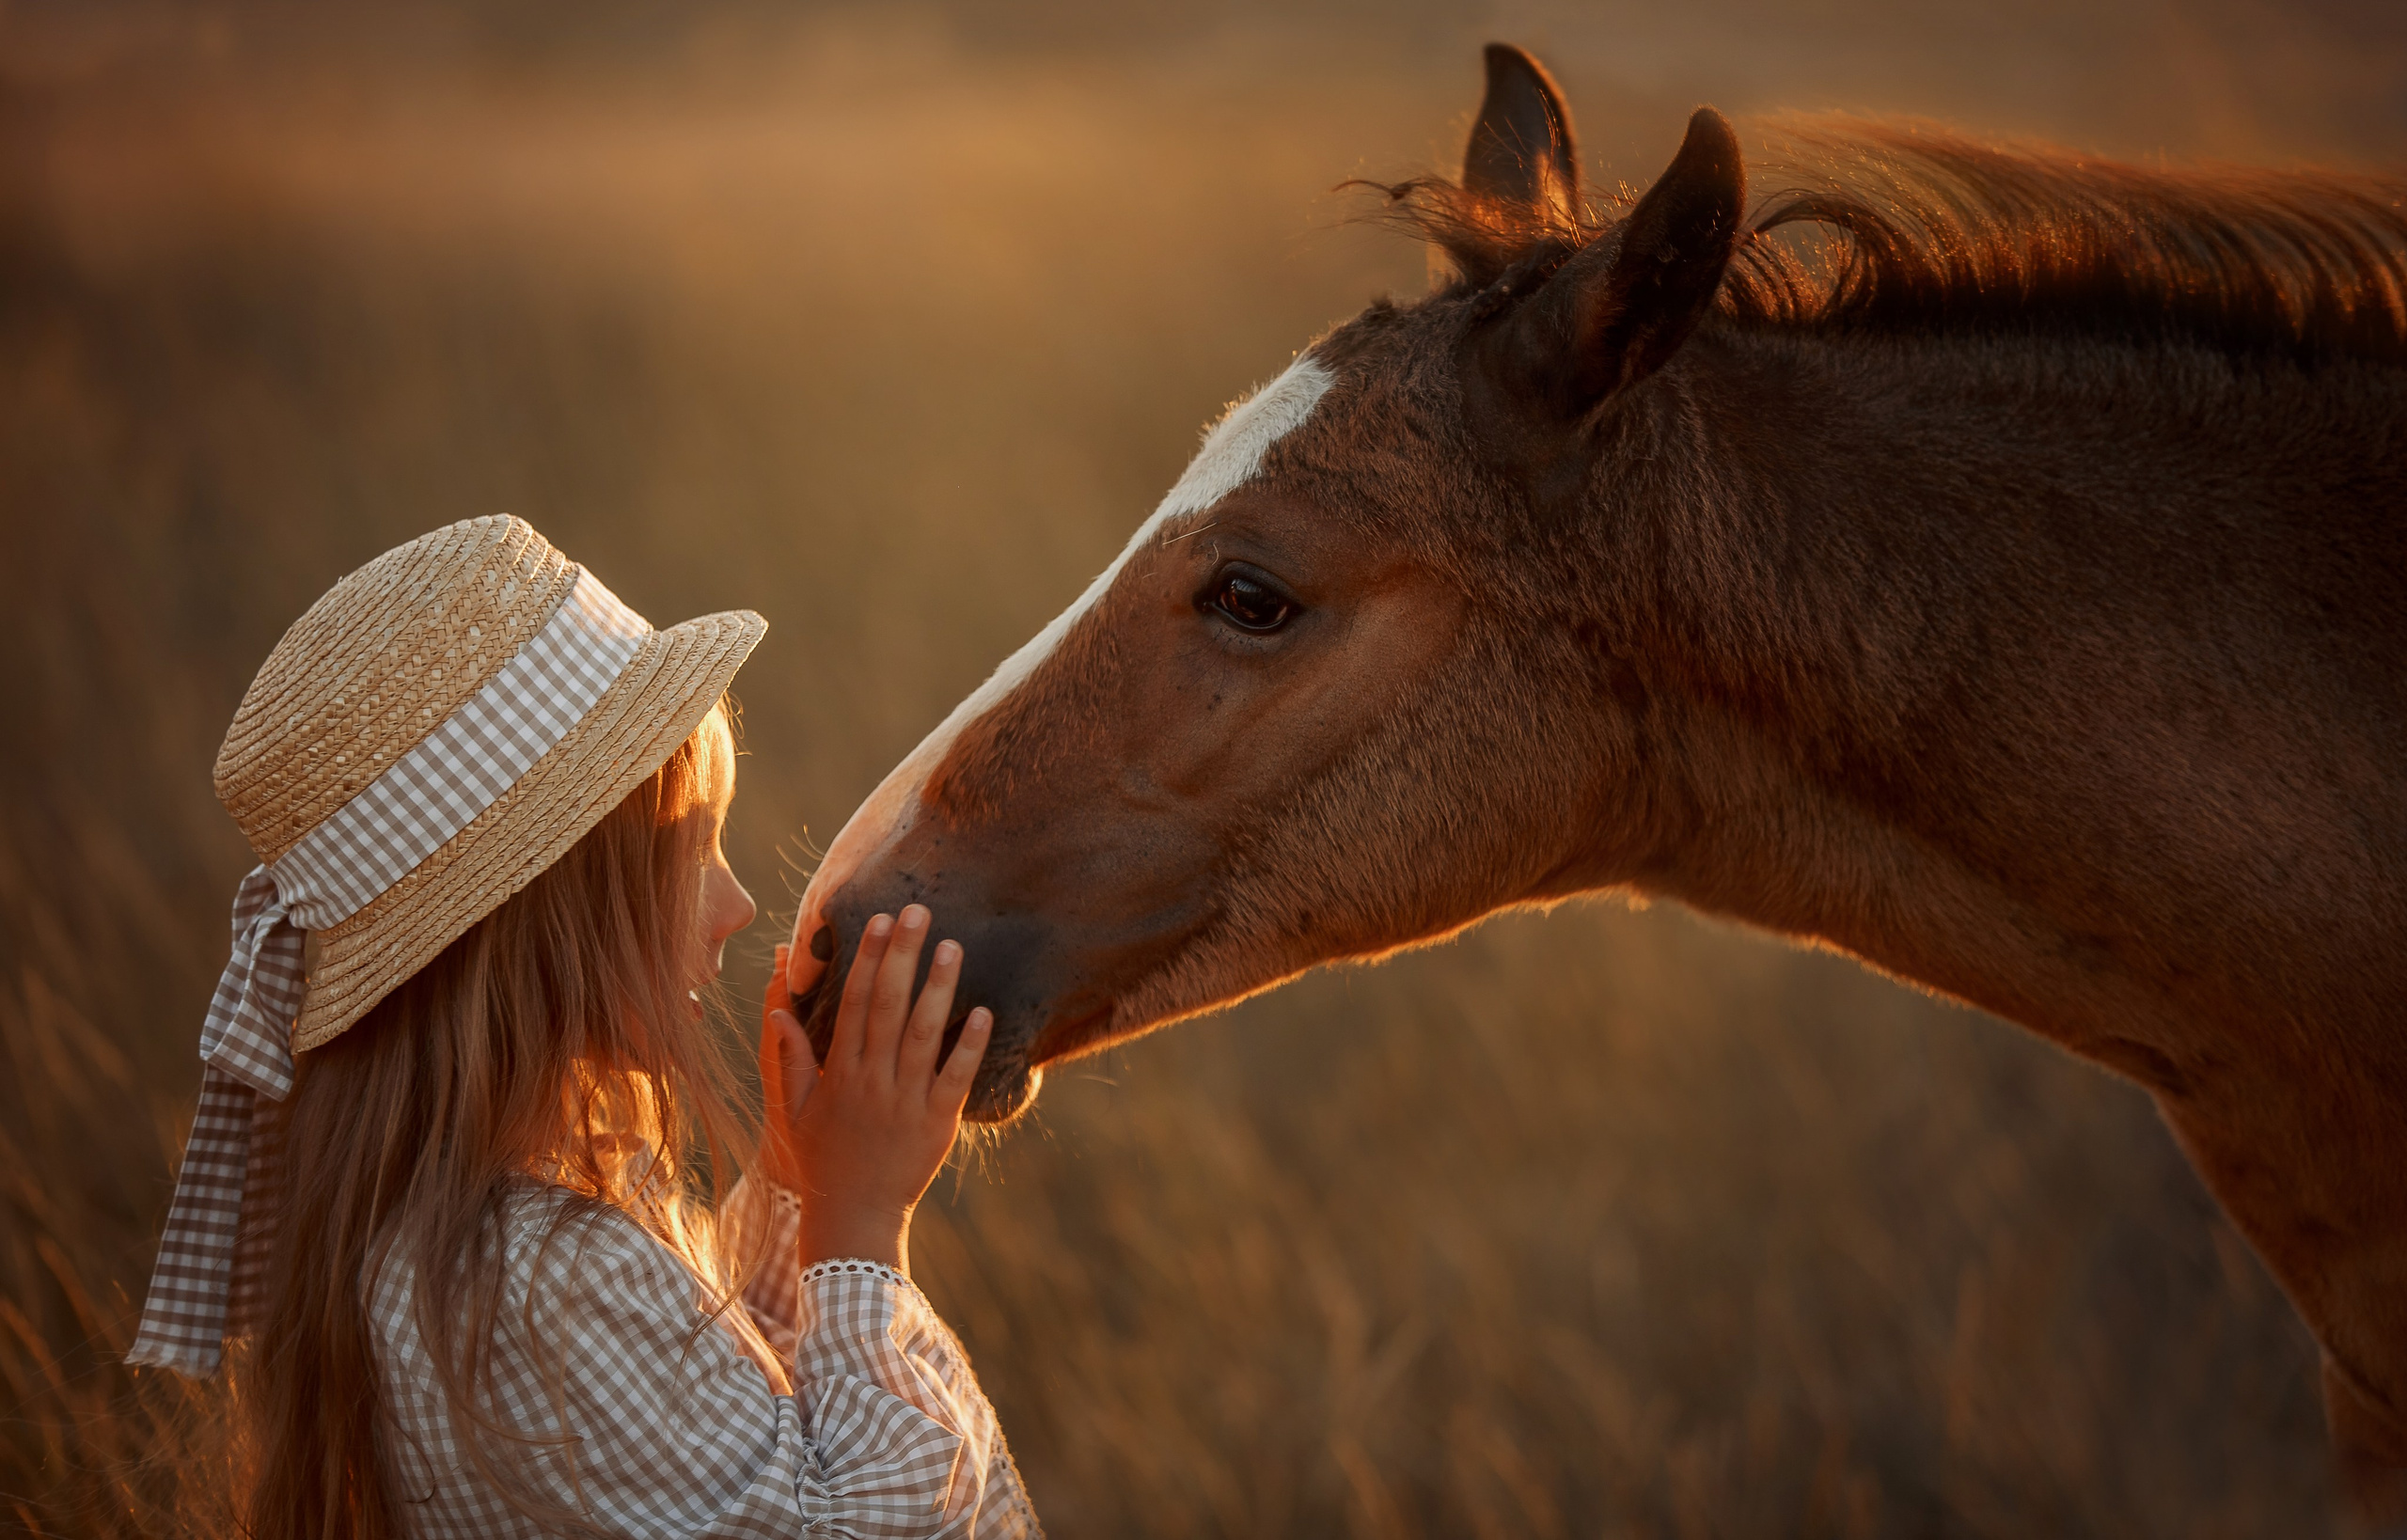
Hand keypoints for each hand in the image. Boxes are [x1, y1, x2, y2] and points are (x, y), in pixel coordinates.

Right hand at [759, 905, 992, 1274]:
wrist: (854, 1216)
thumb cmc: (825, 1159)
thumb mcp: (796, 1109)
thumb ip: (790, 1058)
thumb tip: (776, 1009)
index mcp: (841, 1071)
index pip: (855, 1003)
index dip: (868, 958)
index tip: (880, 920)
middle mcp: (873, 1079)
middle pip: (889, 1006)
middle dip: (902, 955)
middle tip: (918, 910)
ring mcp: (906, 1100)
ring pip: (923, 1034)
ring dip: (938, 987)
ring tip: (952, 945)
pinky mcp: (937, 1123)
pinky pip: (956, 1078)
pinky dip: (970, 1046)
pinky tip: (984, 1012)